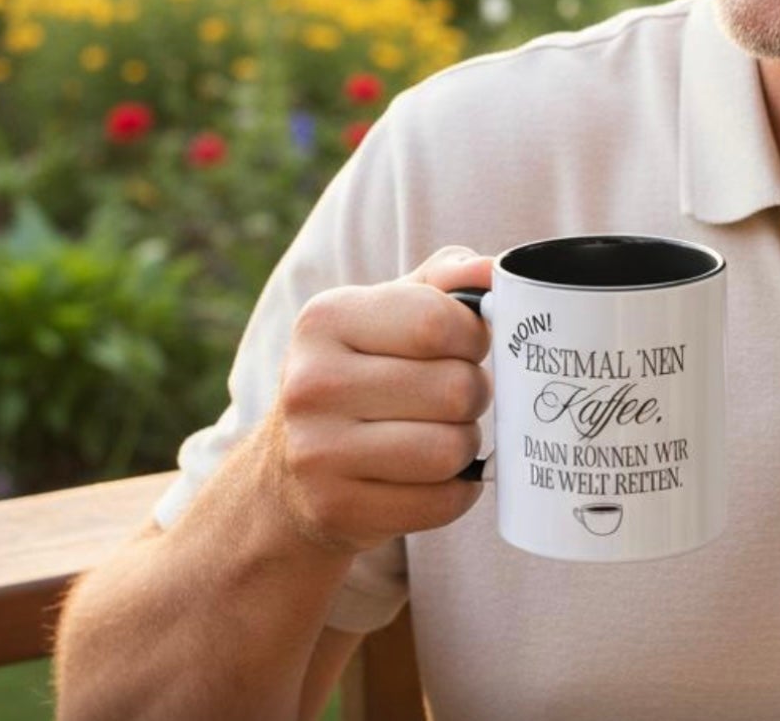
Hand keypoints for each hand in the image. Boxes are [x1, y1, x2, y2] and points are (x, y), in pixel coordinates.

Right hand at [262, 246, 493, 554]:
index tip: (464, 346)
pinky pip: (444, 500)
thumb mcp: (386, 314)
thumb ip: (445, 282)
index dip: (473, 337)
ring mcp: (318, 452)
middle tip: (453, 396)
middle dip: (473, 394)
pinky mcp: (336, 508)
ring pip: (453, 449)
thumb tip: (493, 270)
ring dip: (466, 444)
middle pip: (456, 388)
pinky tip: (431, 477)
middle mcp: (312, 382)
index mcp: (326, 319)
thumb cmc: (358, 376)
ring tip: (442, 434)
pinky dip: (457, 490)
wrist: (286, 475)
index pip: (439, 322)